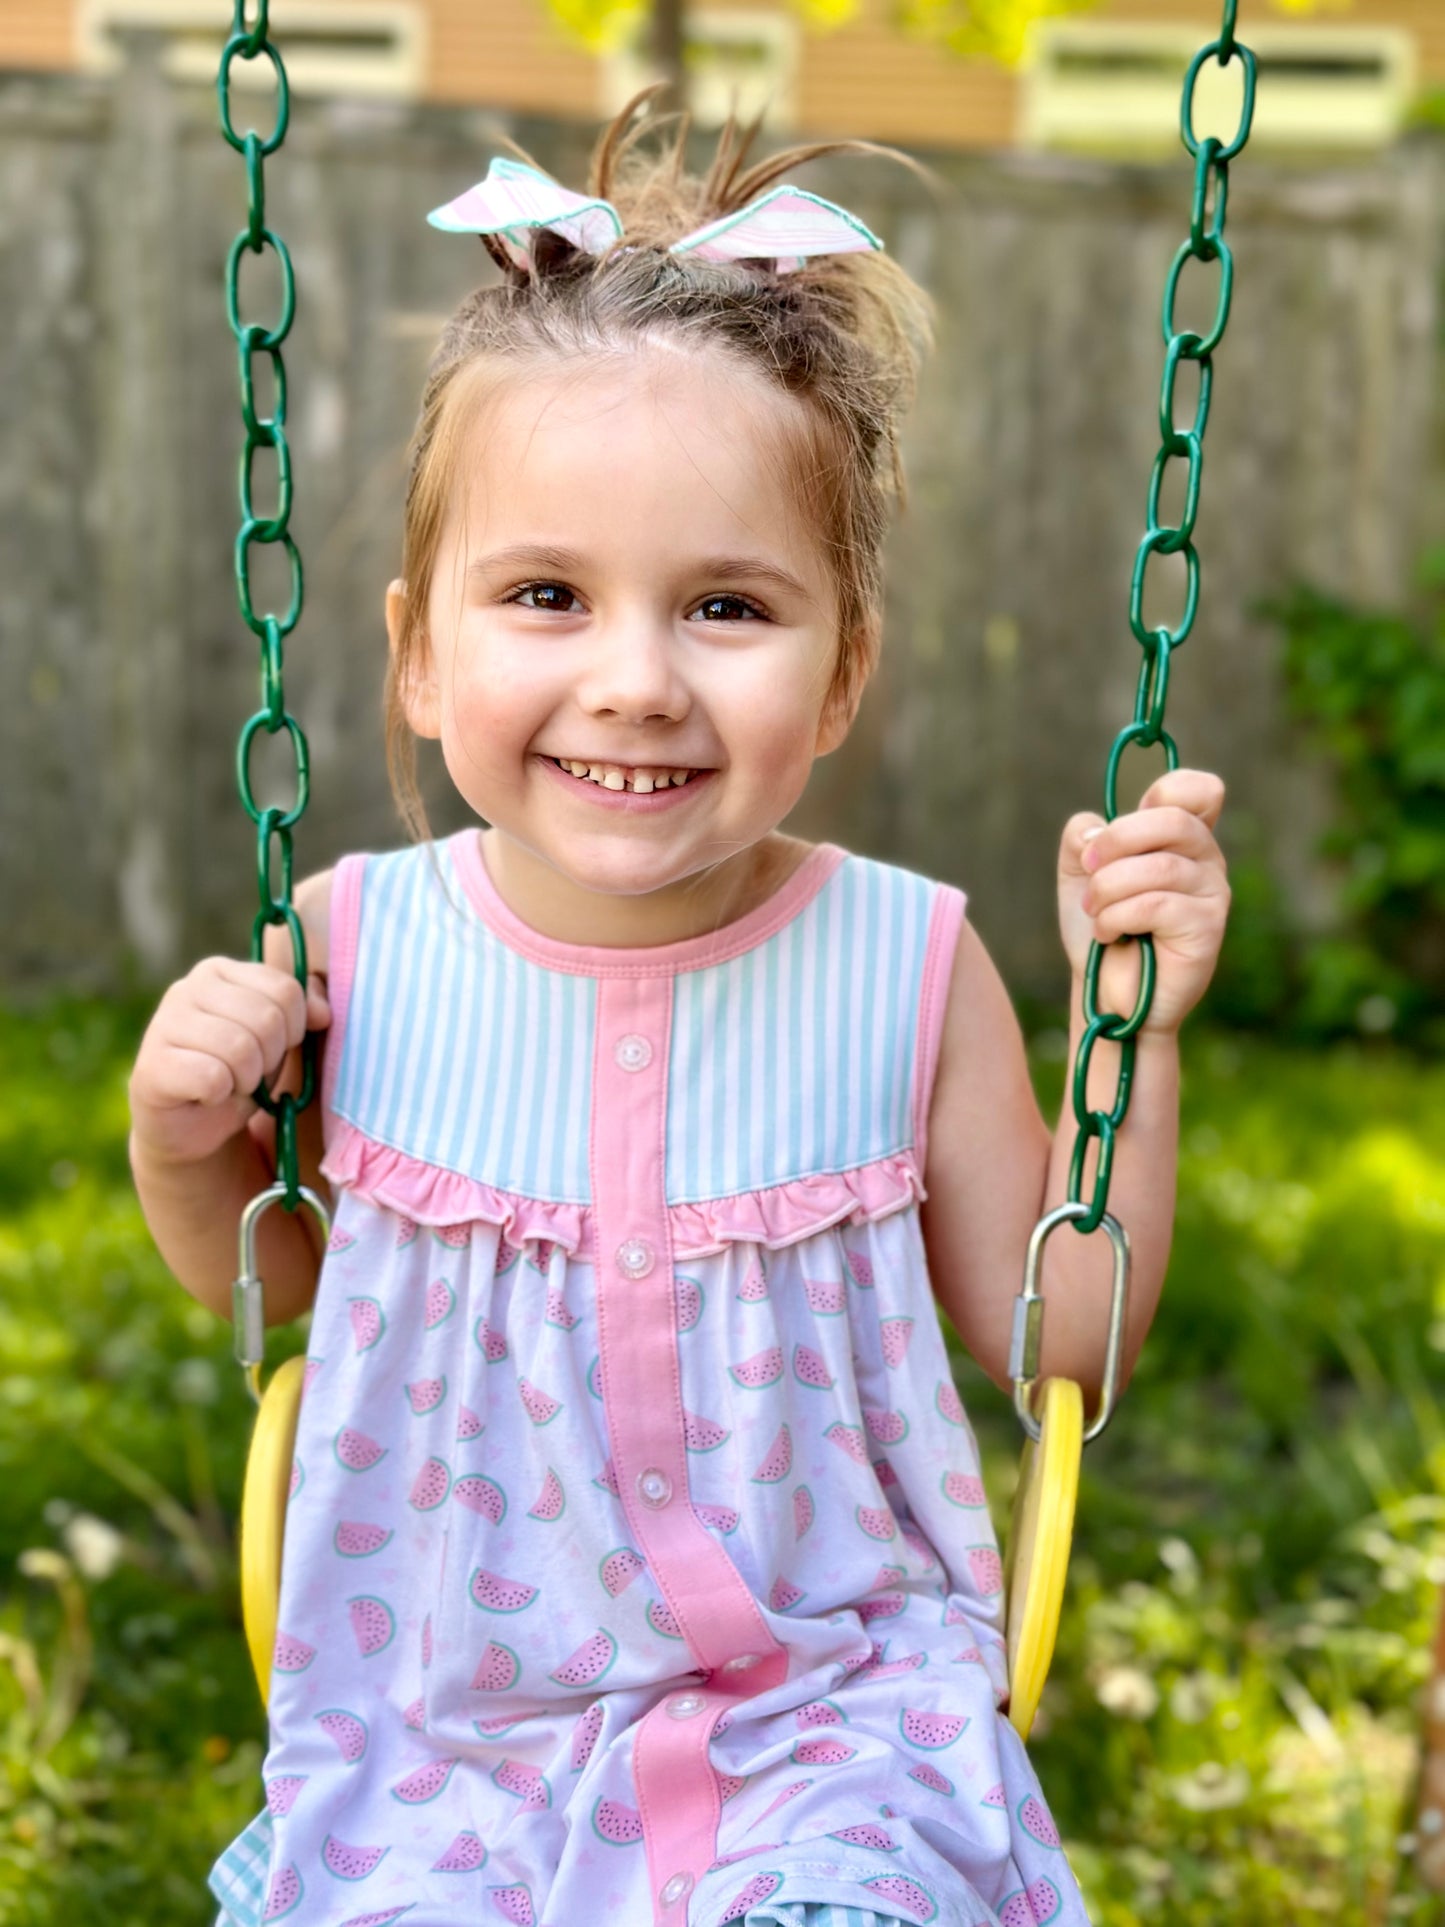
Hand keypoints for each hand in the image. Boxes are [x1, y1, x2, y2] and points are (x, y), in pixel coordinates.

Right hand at [128, 958, 330, 1167]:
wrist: (195, 1125)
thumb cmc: (241, 1071)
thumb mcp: (281, 1036)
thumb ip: (306, 1009)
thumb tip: (323, 1013)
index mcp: (220, 971)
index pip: (286, 990)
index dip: (294, 1029)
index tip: (276, 1047)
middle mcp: (187, 988)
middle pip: (266, 1019)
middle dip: (271, 1057)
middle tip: (250, 1072)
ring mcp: (163, 1024)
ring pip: (240, 1048)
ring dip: (247, 1079)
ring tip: (231, 1083)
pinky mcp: (151, 1065)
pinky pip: (212, 1077)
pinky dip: (220, 1095)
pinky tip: (206, 1096)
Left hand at [1057, 769, 1228, 1035]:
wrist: (1106, 994)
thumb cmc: (1101, 930)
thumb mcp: (1078, 874)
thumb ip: (1082, 837)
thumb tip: (1097, 828)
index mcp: (1180, 838)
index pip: (1199, 790)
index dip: (1164, 791)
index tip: (1120, 823)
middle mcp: (1206, 859)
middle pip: (1173, 818)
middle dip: (1116, 841)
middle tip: (1088, 868)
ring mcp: (1213, 894)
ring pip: (1156, 867)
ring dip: (1108, 890)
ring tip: (1096, 913)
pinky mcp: (1208, 929)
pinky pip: (1156, 904)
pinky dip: (1117, 918)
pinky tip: (1109, 935)